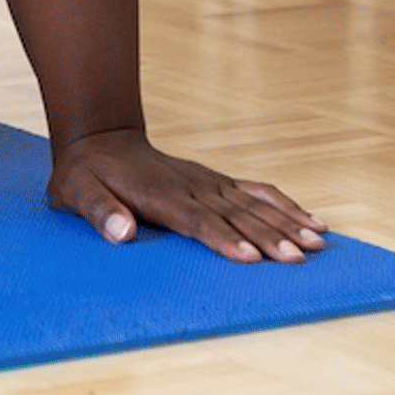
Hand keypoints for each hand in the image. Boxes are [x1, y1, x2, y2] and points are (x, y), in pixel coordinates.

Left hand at [47, 130, 323, 263]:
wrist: (100, 137)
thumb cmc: (86, 174)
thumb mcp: (76, 193)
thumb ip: (99, 212)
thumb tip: (122, 233)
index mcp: (160, 196)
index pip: (198, 221)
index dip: (225, 239)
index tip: (252, 257)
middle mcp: (192, 187)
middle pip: (236, 214)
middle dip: (270, 236)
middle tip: (300, 257)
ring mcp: (208, 182)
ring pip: (253, 203)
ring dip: (286, 222)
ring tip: (319, 242)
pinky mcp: (216, 181)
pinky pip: (256, 191)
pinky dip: (284, 204)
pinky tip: (310, 219)